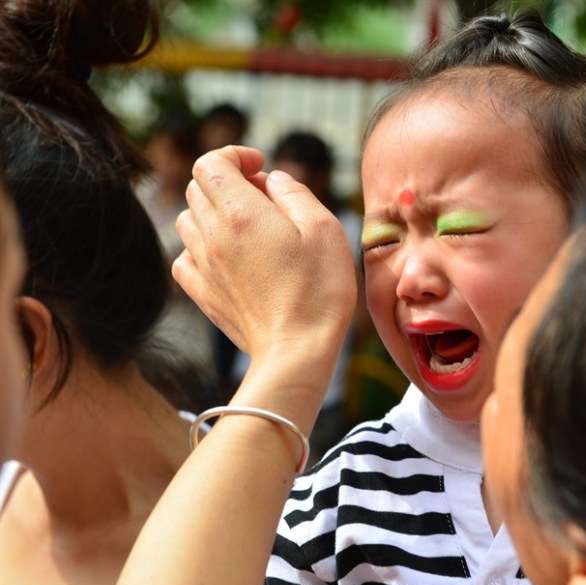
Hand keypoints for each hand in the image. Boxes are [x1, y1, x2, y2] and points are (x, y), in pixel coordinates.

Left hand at [173, 146, 356, 363]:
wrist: (297, 351)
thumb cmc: (319, 290)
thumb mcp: (325, 229)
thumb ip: (295, 192)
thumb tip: (272, 179)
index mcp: (242, 212)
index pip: (210, 162)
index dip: (234, 155)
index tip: (259, 165)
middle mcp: (213, 235)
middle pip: (197, 187)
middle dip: (228, 181)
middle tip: (264, 198)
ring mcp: (203, 266)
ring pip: (187, 219)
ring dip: (213, 213)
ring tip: (248, 228)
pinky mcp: (202, 294)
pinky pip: (184, 257)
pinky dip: (201, 248)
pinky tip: (229, 258)